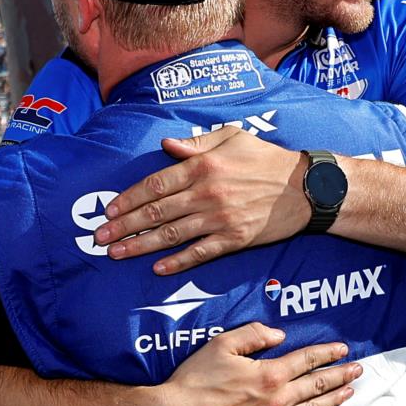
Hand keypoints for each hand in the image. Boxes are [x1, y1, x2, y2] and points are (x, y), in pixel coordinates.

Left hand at [96, 127, 310, 273]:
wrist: (305, 187)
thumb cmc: (268, 158)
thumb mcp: (233, 137)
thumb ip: (197, 142)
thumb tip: (166, 146)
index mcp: (203, 165)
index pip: (155, 184)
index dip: (129, 199)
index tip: (109, 210)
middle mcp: (207, 193)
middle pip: (157, 212)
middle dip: (124, 226)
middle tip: (99, 238)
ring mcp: (220, 218)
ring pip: (172, 235)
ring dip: (140, 246)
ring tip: (117, 254)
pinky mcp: (234, 239)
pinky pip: (199, 253)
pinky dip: (177, 262)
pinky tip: (157, 268)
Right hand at [161, 322, 360, 405]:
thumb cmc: (196, 380)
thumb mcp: (222, 344)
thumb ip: (254, 334)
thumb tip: (280, 335)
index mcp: (270, 373)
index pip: (307, 360)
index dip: (327, 353)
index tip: (343, 349)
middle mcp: (276, 400)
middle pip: (317, 386)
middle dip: (340, 376)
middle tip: (358, 370)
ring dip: (333, 400)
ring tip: (349, 392)